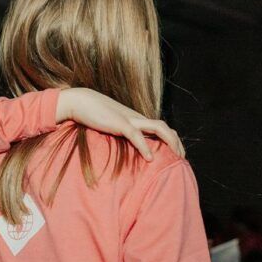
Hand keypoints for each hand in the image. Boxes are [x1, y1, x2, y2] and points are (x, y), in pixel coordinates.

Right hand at [56, 88, 184, 160]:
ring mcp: (130, 119)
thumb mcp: (109, 125)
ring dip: (170, 142)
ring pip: (159, 127)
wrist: (80, 102)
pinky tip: (149, 159)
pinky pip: (136, 135)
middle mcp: (137, 118)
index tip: (174, 154)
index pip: (161, 128)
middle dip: (176, 143)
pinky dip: (144, 147)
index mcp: (136, 119)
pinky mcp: (119, 123)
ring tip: (174, 156)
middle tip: (181, 158)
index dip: (171, 140)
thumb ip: (119, 133)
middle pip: (165, 127)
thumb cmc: (92, 115)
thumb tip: (123, 147)